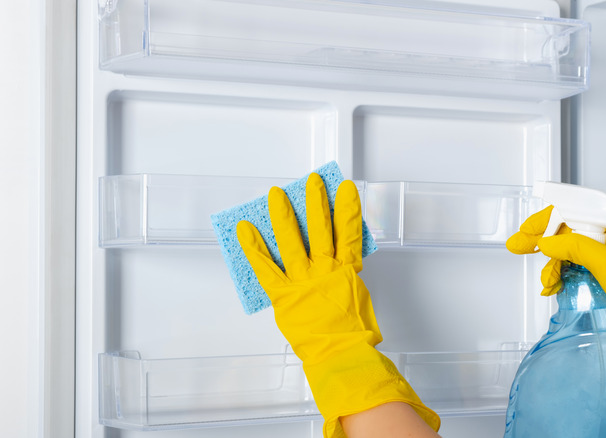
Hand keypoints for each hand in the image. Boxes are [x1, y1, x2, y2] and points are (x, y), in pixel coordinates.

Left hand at [237, 173, 439, 437]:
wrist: (342, 353)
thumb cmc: (354, 335)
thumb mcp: (360, 302)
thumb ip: (347, 283)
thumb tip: (342, 274)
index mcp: (346, 271)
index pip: (348, 232)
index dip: (348, 209)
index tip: (345, 189)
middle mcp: (324, 270)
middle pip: (321, 228)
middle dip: (316, 202)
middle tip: (312, 182)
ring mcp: (303, 280)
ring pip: (292, 241)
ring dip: (284, 215)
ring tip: (277, 194)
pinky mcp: (284, 295)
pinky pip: (265, 267)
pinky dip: (254, 248)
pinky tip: (245, 229)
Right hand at [507, 206, 605, 427]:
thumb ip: (575, 246)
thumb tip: (549, 242)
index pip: (575, 212)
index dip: (548, 219)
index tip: (527, 231)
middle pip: (569, 231)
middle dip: (543, 240)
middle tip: (519, 247)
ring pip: (569, 252)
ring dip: (552, 264)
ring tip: (547, 282)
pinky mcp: (605, 280)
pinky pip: (575, 269)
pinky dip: (561, 275)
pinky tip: (555, 286)